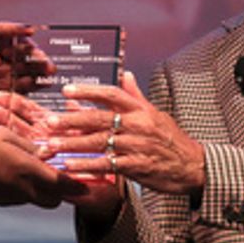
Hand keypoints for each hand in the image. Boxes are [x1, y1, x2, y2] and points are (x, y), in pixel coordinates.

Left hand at [0, 22, 41, 138]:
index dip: (13, 29)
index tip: (30, 30)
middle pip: (14, 48)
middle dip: (30, 50)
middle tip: (42, 58)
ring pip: (23, 65)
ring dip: (37, 65)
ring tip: (49, 69)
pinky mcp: (6, 93)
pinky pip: (25, 84)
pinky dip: (37, 82)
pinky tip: (46, 82)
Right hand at [0, 124, 84, 208]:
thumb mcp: (3, 135)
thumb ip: (27, 144)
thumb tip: (45, 151)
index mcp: (28, 172)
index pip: (63, 184)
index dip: (79, 186)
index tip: (92, 186)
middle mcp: (23, 190)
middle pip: (53, 199)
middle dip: (63, 191)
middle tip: (65, 176)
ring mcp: (9, 198)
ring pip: (37, 199)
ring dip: (44, 190)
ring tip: (42, 172)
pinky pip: (21, 197)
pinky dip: (26, 189)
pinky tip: (18, 173)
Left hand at [42, 71, 205, 196]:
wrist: (194, 167)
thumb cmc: (173, 141)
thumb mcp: (157, 114)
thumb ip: (136, 96)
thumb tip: (125, 75)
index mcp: (141, 110)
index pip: (112, 94)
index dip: (89, 91)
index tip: (67, 90)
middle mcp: (138, 125)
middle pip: (100, 118)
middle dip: (71, 120)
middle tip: (49, 122)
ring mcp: (138, 145)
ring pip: (100, 142)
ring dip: (73, 143)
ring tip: (52, 145)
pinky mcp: (138, 166)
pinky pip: (108, 164)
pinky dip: (88, 165)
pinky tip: (71, 166)